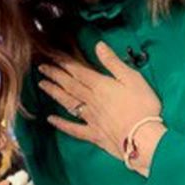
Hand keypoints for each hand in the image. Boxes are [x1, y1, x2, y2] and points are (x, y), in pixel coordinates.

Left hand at [38, 42, 166, 175]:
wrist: (143, 138)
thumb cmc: (143, 106)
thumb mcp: (132, 78)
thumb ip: (113, 62)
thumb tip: (98, 45)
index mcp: (100, 86)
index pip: (78, 71)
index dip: (64, 63)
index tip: (52, 56)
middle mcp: (91, 101)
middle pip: (69, 85)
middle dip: (55, 75)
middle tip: (41, 68)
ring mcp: (91, 118)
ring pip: (68, 103)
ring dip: (54, 93)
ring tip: (42, 85)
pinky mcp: (94, 135)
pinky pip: (74, 129)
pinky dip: (62, 124)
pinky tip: (51, 120)